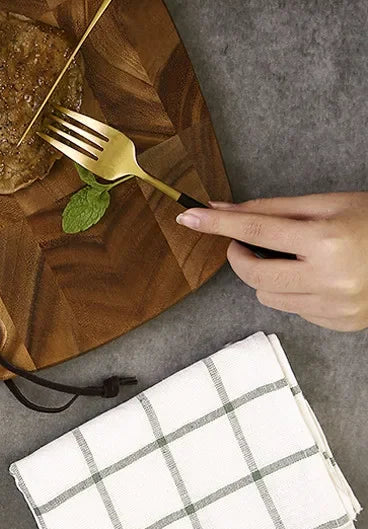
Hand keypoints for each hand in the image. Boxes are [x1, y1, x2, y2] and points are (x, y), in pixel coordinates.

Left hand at [176, 193, 367, 330]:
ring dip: (265, 275)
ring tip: (292, 257)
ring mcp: (336, 307)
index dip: (217, 224)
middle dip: (239, 255)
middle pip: (252, 273)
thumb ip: (271, 209)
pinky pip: (292, 309)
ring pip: (267, 295)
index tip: (187, 216)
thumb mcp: (327, 204)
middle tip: (245, 242)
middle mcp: (330, 278)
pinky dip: (291, 292)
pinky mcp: (340, 324)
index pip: (255, 230)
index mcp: (326, 240)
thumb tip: (222, 210)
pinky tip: (314, 276)